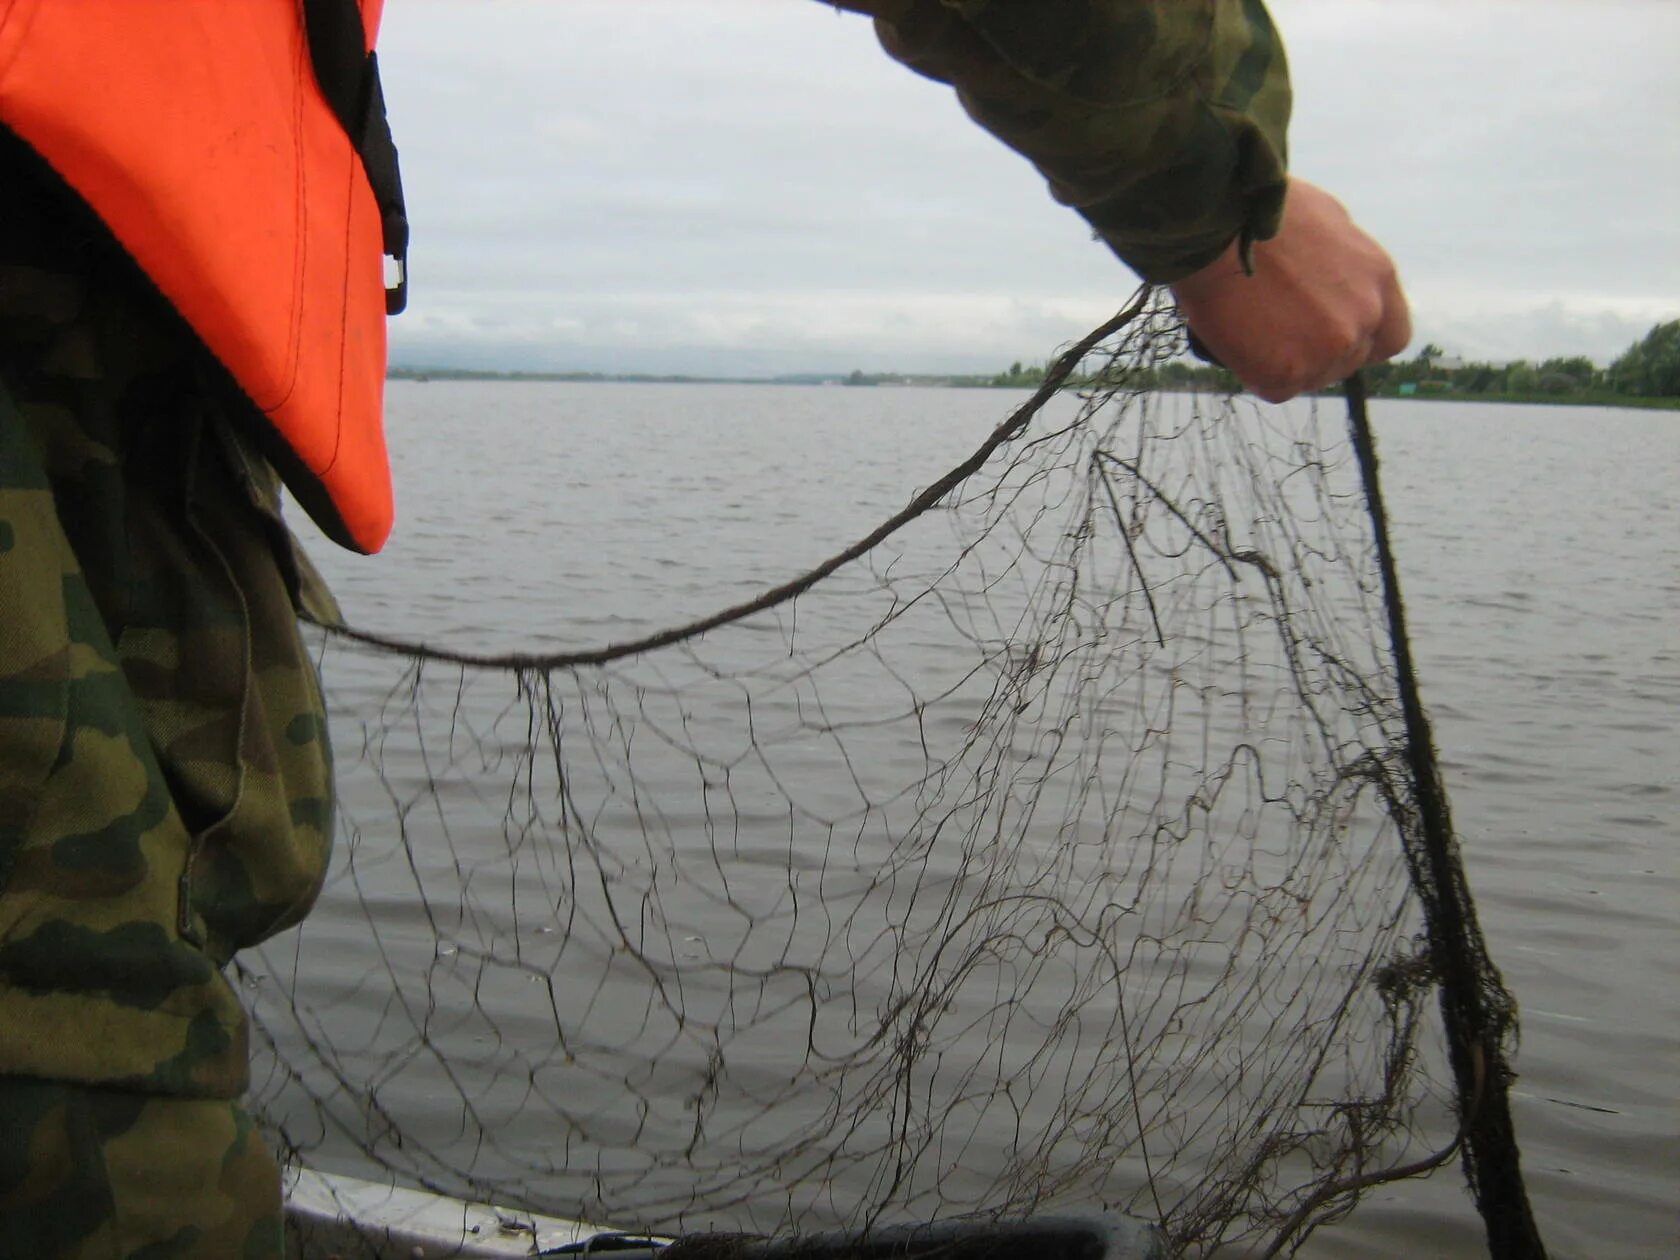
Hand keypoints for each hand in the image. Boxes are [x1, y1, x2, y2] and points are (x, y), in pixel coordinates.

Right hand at [1168, 179, 1410, 402]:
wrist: (1214, 228)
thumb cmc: (1259, 212)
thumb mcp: (1327, 221)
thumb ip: (1343, 264)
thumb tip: (1332, 281)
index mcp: (1378, 277)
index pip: (1391, 334)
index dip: (1362, 338)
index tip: (1333, 333)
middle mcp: (1364, 317)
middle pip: (1349, 359)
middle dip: (1318, 349)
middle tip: (1279, 330)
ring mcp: (1329, 350)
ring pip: (1313, 376)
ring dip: (1288, 362)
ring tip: (1253, 328)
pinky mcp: (1288, 374)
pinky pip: (1276, 387)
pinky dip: (1257, 371)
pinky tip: (1239, 341)